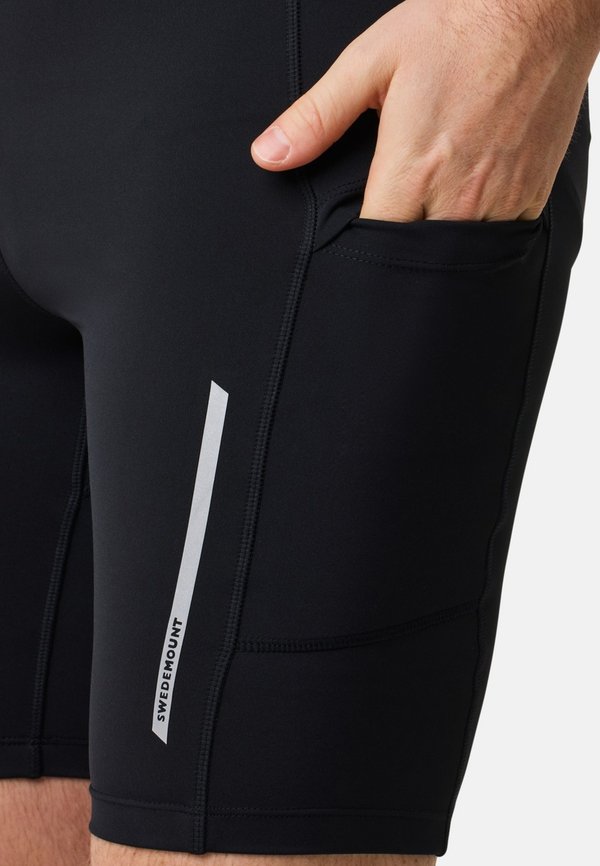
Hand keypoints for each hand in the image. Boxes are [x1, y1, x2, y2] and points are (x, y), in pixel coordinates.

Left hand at [250, 0, 598, 221]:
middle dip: (397, 250)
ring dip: (438, 243)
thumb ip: (318, 118)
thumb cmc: (455, 26)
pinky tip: (466, 207)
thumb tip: (267, 156)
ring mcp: (500, 199)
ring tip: (426, 217)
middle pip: (415, 257)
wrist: (540, 9)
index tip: (353, 233)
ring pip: (457, 255)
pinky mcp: (531, 194)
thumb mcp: (371, 63)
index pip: (374, 242)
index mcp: (412, 170)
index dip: (359, 243)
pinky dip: (479, 231)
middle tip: (390, 226)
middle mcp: (458, 196)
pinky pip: (499, 239)